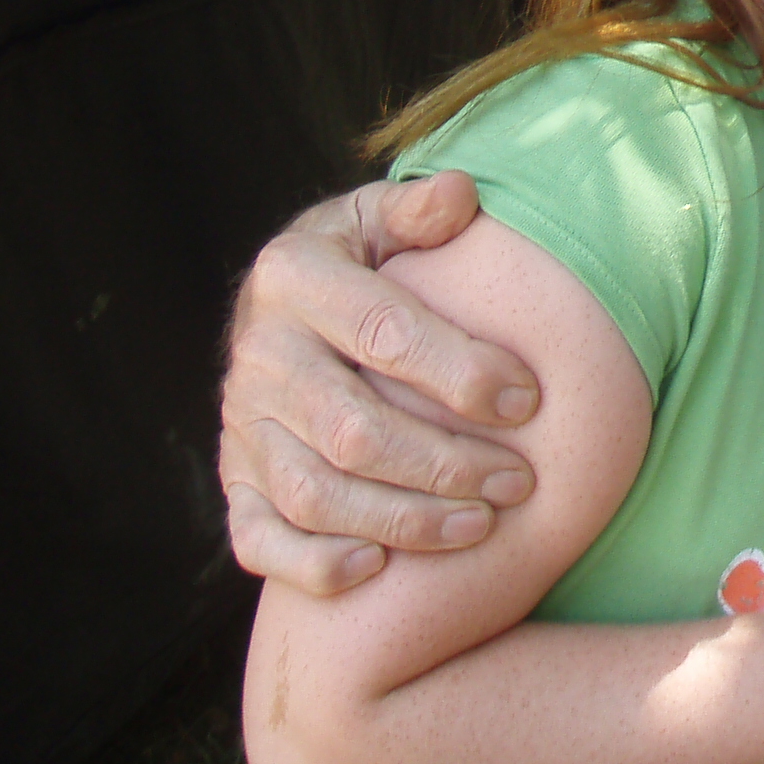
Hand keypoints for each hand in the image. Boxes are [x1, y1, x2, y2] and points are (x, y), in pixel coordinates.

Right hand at [219, 171, 544, 592]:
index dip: (461, 372)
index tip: (529, 400)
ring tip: (479, 526)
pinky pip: (258, 539)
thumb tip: (460, 196)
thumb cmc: (356, 262)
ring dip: (402, 520)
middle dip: (445, 463)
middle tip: (518, 481)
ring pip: (314, 495)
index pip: (384, 334)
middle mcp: (258, 357)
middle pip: (352, 431)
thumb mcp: (375, 219)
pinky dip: (313, 564)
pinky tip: (378, 568)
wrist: (276, 308)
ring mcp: (240, 427)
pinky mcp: (234, 483)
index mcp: (293, 278)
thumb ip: (416, 212)